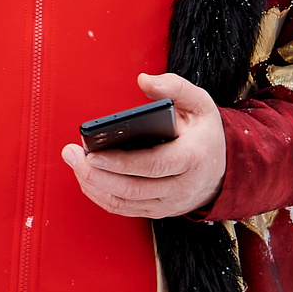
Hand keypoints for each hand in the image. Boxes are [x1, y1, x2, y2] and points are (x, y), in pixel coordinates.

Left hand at [63, 72, 227, 218]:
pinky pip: (124, 209)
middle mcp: (181, 186)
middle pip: (133, 188)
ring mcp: (169, 203)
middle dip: (97, 174)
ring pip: (125, 202)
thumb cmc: (204, 133)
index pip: (153, 165)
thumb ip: (174, 87)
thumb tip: (144, 80)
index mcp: (193, 158)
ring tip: (73, 163)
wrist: (222, 170)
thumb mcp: (200, 103)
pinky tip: (86, 178)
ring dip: (94, 185)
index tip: (93, 154)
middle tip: (71, 154)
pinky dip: (101, 196)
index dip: (121, 163)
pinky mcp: (158, 211)